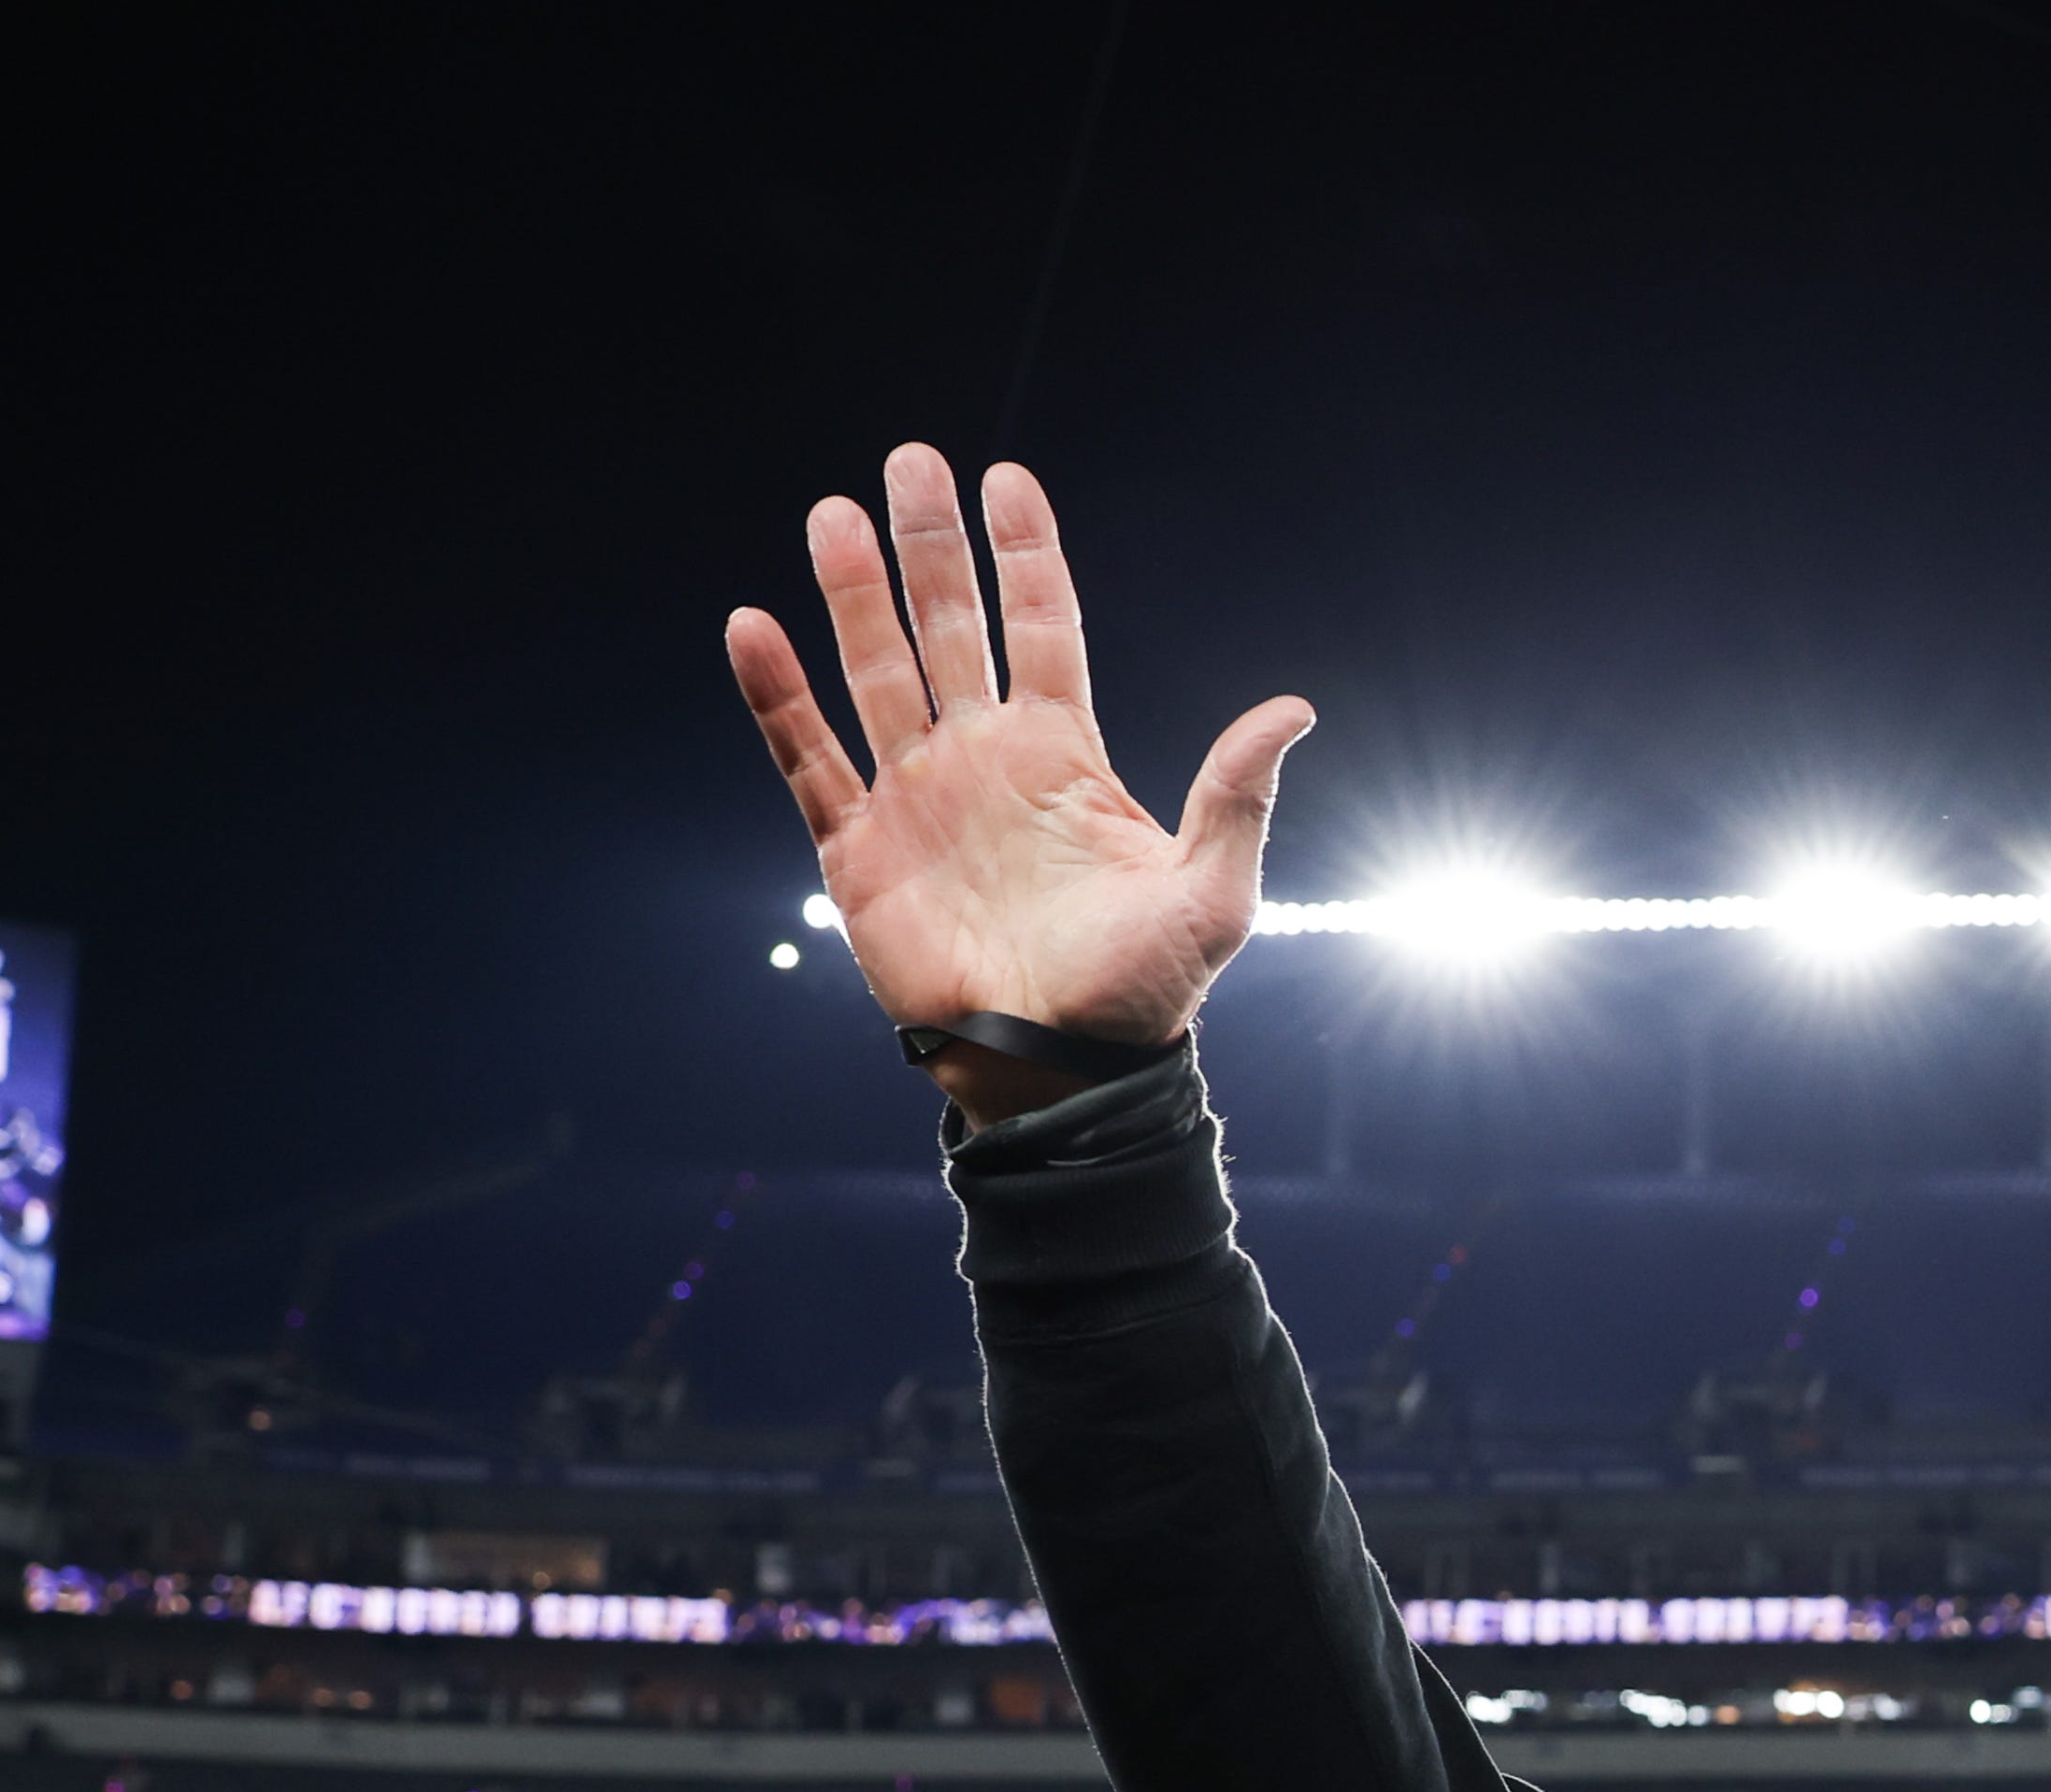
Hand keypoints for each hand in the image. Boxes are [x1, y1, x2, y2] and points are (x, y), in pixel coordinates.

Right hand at [725, 445, 1314, 1116]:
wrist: (1062, 1071)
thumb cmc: (1144, 989)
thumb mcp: (1212, 890)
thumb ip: (1239, 794)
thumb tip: (1296, 706)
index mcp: (1062, 755)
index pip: (1042, 629)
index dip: (1025, 557)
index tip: (1008, 480)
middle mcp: (983, 759)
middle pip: (947, 628)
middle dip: (929, 548)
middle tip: (911, 461)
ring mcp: (916, 798)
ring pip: (875, 673)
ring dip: (852, 595)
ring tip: (833, 516)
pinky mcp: (858, 849)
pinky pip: (808, 759)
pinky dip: (780, 698)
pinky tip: (754, 627)